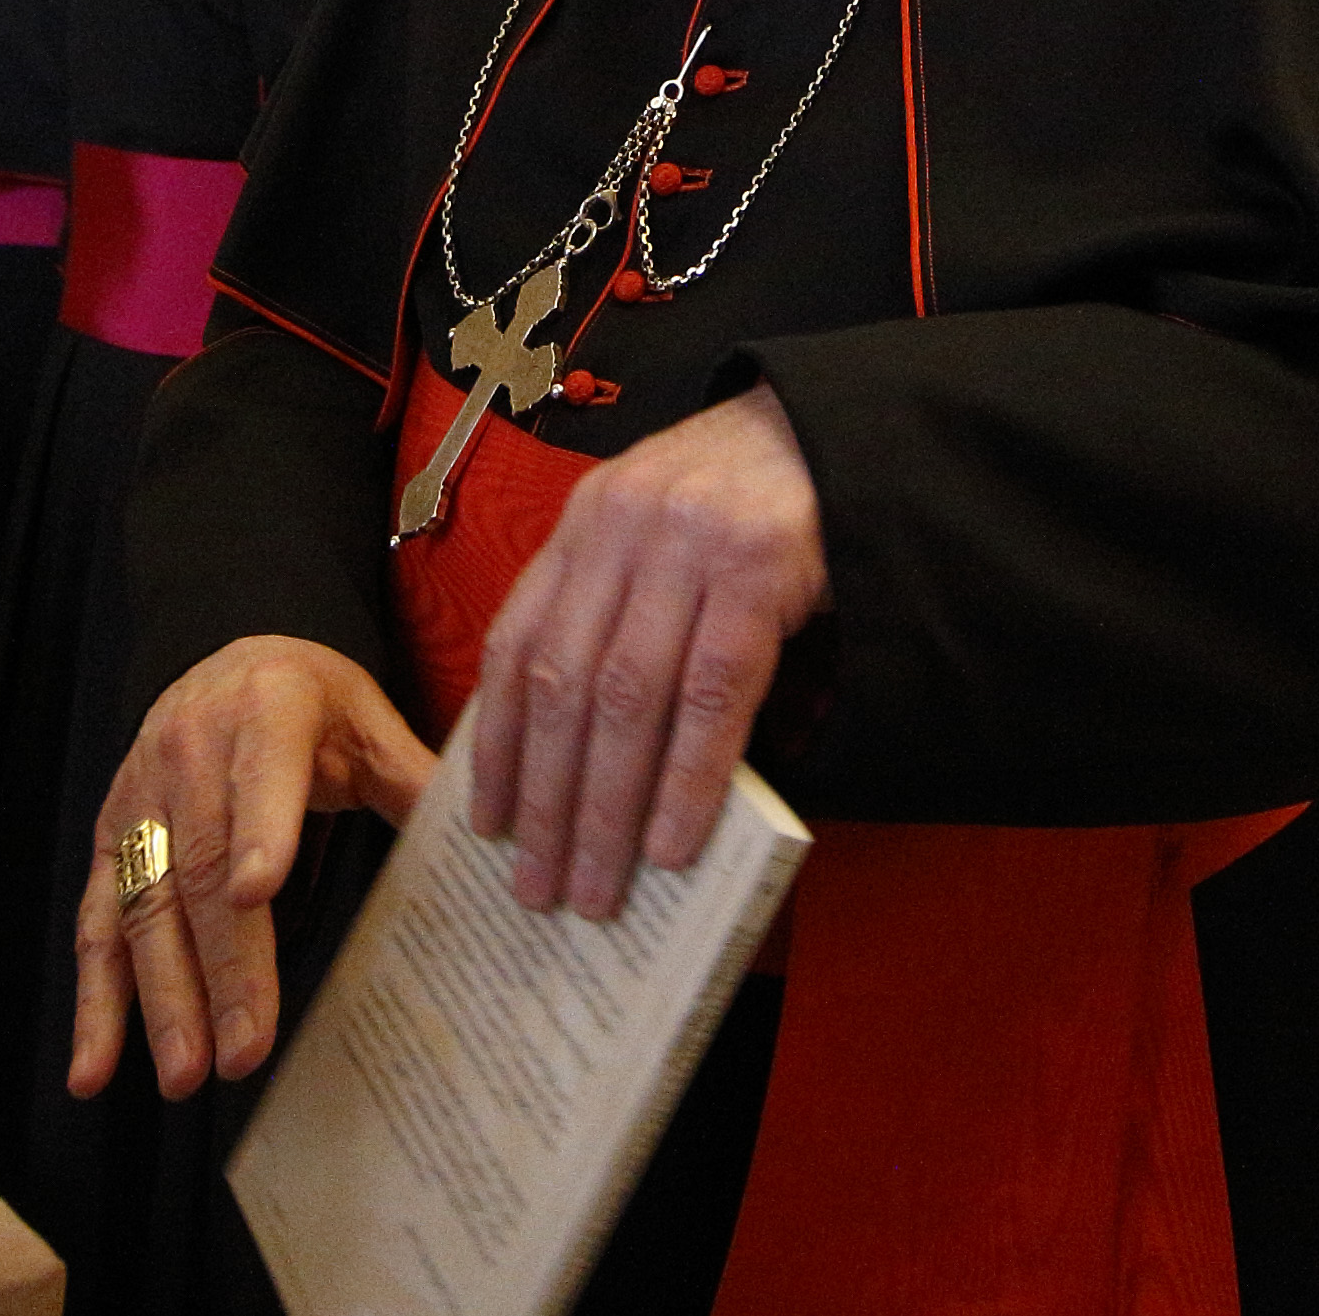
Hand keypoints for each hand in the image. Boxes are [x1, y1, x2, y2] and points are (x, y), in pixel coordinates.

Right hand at [71, 636, 433, 1101]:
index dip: (261, 832)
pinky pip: (97, 926)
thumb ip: (415, 780)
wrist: (223, 659)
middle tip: (243, 1052)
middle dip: (224, 966)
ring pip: (145, 907)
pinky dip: (95, 1003)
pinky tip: (94, 1070)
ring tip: (184, 1077)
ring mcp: (139, 800)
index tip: (260, 893)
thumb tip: (493, 839)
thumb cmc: (311, 702)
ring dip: (162, 999)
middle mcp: (189, 752)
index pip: (262, 775)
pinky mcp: (109, 842)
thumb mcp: (369, 721)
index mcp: (267, 711)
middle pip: (201, 867)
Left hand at [472, 385, 826, 918]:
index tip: (486, 825)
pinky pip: (711, 694)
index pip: (517, 646)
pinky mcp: (758, 569)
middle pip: (564, 685)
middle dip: (547, 801)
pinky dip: (687, 778)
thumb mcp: (655, 535)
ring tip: (598, 886)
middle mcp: (622, 527)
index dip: (496, 745)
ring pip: (627, 699)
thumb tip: (578, 763)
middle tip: (540, 889)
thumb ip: (614, 615)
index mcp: (585, 521)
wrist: (832, 429)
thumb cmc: (741, 502)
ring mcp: (688, 544)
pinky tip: (674, 840)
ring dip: (608, 807)